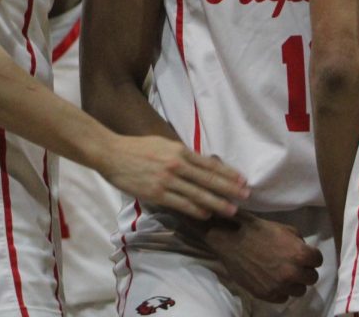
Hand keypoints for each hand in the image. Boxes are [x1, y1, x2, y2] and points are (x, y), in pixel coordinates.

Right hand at [97, 134, 248, 218]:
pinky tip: (207, 214)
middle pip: (209, 180)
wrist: (112, 154)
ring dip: (217, 203)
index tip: (243, 180)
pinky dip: (196, 210)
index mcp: (180, 150)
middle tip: (246, 196)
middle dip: (229, 189)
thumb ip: (181, 153)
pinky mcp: (156, 194)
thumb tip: (199, 162)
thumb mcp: (164, 144)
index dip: (228, 173)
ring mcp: (167, 180)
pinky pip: (181, 204)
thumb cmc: (138, 148)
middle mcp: (177, 165)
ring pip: (198, 194)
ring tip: (232, 209)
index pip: (210, 165)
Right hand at [204, 212, 323, 302]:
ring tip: (286, 275)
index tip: (307, 256)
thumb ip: (300, 243)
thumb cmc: (260, 231)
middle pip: (312, 278)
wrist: (233, 240)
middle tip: (297, 266)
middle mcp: (292, 273)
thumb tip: (305, 252)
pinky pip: (283, 298)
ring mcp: (279, 286)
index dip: (313, 257)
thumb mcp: (286, 229)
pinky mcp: (266, 294)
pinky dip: (282, 290)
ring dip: (295, 283)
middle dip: (306, 271)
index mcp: (300, 254)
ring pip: (300, 291)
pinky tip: (275, 281)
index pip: (318, 261)